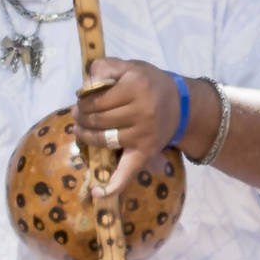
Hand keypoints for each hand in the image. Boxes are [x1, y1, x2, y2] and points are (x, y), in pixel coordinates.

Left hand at [72, 57, 187, 197]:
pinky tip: (100, 194)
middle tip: (78, 115)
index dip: (82, 101)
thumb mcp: (128, 66)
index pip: (95, 99)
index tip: (80, 101)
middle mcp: (142, 112)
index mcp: (135, 87)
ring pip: (103, 140)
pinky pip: (128, 171)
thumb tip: (85, 84)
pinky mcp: (146, 152)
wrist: (181, 104)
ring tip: (82, 131)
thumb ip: (104, 67)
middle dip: (82, 118)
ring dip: (86, 137)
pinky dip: (115, 185)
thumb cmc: (148, 83)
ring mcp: (143, 135)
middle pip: (97, 120)